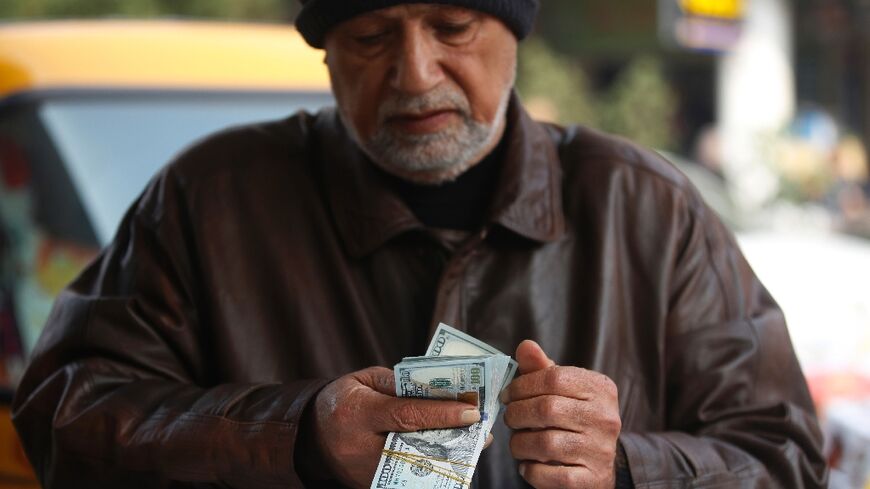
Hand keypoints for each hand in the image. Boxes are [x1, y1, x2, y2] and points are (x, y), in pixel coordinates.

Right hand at [310, 366, 488, 487]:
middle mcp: (359, 447)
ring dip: (447, 458)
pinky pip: (405, 480)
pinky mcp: (369, 486)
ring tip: (471, 446)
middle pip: (415, 446)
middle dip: (452, 439)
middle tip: (481, 432)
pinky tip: (449, 460)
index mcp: (357, 413)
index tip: (472, 411)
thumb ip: (399, 384)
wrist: (311, 435)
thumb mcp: (365, 380)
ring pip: (414, 469)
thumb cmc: (343, 400)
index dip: (442, 413)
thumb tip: (440, 391)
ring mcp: (363, 473)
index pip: (406, 415)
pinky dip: (430, 470)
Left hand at [502, 340, 620, 488]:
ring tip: (518, 443)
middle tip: (509, 419)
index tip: (507, 395)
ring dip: (520, 444)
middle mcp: (606, 418)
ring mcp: (601, 450)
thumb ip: (543, 369)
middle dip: (517, 414)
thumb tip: (525, 346)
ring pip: (545, 443)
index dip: (522, 385)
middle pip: (547, 409)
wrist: (600, 466)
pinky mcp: (592, 480)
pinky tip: (529, 464)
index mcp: (601, 389)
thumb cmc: (575, 420)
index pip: (554, 377)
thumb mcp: (564, 391)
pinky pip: (550, 475)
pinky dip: (531, 470)